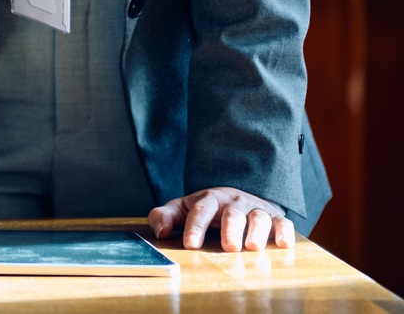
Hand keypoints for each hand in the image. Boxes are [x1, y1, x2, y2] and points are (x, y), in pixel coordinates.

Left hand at [150, 187, 293, 251]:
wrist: (238, 197)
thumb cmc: (207, 209)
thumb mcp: (182, 209)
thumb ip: (164, 216)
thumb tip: (161, 232)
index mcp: (210, 199)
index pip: (201, 211)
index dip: (195, 227)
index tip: (191, 245)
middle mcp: (234, 202)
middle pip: (232, 214)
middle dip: (230, 229)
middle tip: (229, 246)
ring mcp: (256, 209)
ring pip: (259, 217)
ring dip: (257, 232)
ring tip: (252, 247)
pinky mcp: (275, 217)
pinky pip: (283, 223)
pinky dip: (285, 232)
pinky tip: (283, 244)